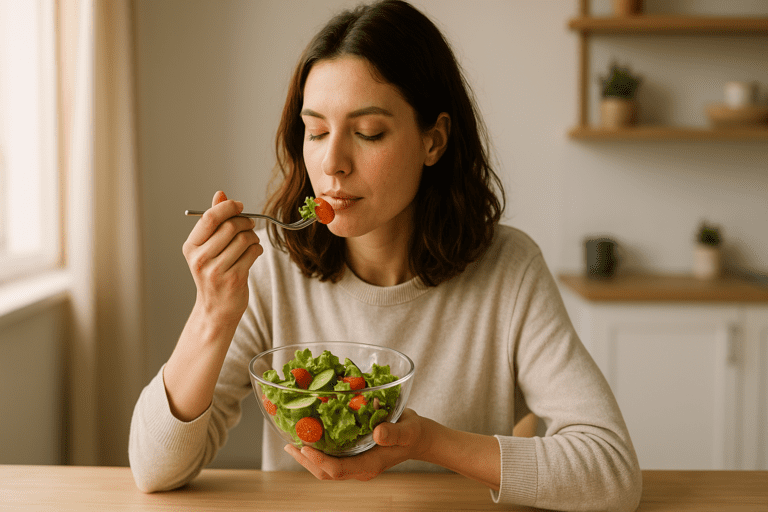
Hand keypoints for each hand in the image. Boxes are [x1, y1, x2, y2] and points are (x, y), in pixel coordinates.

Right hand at [182, 191, 262, 323]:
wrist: (216, 308)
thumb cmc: (214, 273)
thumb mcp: (207, 247)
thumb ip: (214, 221)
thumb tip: (220, 194)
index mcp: (191, 247)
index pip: (209, 218)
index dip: (228, 207)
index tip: (239, 206)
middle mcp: (200, 259)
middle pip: (230, 227)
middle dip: (245, 222)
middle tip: (250, 225)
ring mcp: (216, 271)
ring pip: (244, 239)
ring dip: (253, 236)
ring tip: (252, 241)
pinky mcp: (234, 279)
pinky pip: (253, 253)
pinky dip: (258, 249)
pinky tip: (254, 252)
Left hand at [284, 409, 432, 480]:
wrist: (419, 438)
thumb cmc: (413, 433)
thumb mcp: (408, 430)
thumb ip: (393, 433)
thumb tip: (377, 433)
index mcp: (369, 465)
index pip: (337, 470)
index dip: (319, 460)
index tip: (305, 446)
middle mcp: (359, 468)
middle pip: (326, 472)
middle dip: (306, 461)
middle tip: (289, 444)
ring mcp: (356, 463)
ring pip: (326, 468)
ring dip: (308, 457)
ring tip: (293, 443)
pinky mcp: (355, 456)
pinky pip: (332, 458)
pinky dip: (318, 450)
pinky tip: (311, 437)